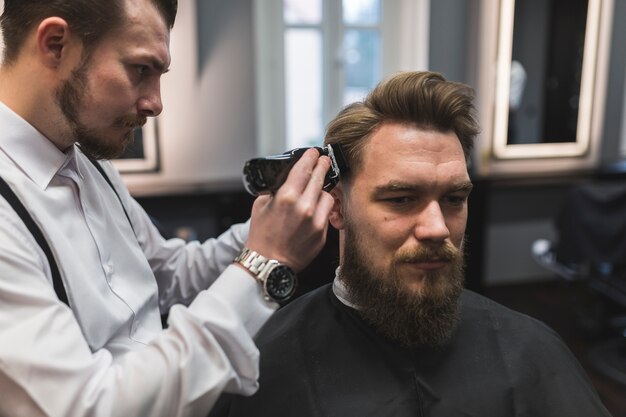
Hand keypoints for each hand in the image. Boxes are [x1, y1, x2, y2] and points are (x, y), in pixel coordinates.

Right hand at [245, 148, 334, 271]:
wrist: (268, 263)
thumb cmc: (262, 235)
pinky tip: (314, 210)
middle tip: (324, 161)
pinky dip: (321, 209)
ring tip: (315, 192)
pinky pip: (326, 213)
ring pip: (327, 195)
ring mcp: (316, 221)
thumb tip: (286, 179)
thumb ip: (276, 190)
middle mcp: (304, 207)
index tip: (313, 152)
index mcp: (287, 197)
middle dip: (322, 166)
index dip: (310, 157)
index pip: (304, 169)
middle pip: (320, 178)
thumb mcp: (261, 205)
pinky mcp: (322, 233)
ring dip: (322, 191)